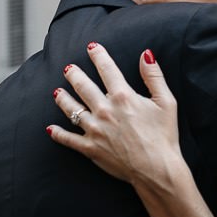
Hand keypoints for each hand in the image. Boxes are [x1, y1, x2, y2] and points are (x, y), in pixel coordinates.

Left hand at [48, 44, 185, 193]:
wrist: (156, 169)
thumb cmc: (164, 136)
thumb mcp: (166, 102)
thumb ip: (154, 76)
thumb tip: (146, 54)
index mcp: (123, 97)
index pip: (107, 69)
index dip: (98, 55)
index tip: (92, 47)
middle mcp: (105, 110)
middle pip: (83, 86)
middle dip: (74, 74)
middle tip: (68, 68)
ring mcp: (95, 129)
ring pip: (72, 109)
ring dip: (63, 99)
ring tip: (57, 92)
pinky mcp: (90, 148)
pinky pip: (68, 139)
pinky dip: (58, 134)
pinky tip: (50, 129)